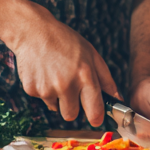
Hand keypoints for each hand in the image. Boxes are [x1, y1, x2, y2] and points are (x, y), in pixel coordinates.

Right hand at [5, 3, 118, 126]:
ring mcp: (47, 88)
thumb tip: (117, 99)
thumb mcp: (91, 54)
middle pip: (71, 115)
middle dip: (73, 107)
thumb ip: (106, 79)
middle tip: (70, 90)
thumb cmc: (66, 41)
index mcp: (85, 75)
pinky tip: (44, 72)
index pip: (94, 111)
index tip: (95, 118)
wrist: (33, 32)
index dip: (96, 117)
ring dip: (58, 97)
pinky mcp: (31, 89)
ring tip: (56, 75)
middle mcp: (66, 85)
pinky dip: (44, 90)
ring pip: (56, 108)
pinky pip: (42, 99)